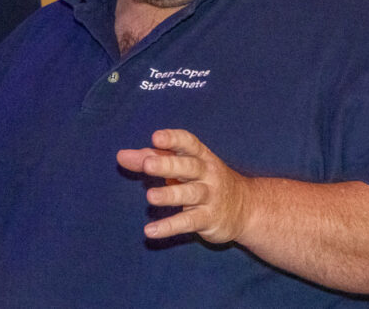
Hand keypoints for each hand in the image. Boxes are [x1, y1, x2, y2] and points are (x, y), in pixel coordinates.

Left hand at [117, 129, 250, 243]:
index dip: (173, 139)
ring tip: (150, 197)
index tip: (156, 137)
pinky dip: (170, 227)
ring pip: (190, 194)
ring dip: (170, 195)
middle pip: (189, 167)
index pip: (189, 143)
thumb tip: (121, 156)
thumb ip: (152, 158)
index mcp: (201, 156)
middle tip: (147, 164)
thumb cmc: (204, 180)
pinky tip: (151, 230)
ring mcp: (210, 197)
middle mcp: (208, 174)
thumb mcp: (183, 166)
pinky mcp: (209, 219)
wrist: (246, 208)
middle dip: (168, 165)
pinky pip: (188, 222)